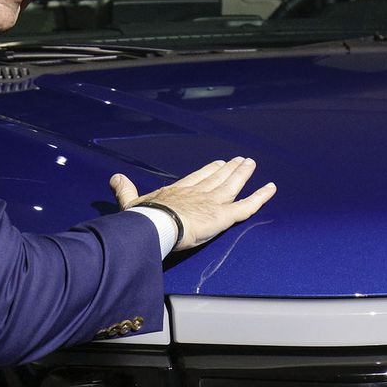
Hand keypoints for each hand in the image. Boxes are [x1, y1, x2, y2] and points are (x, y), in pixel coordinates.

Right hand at [108, 157, 276, 251]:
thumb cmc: (144, 219)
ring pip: (233, 186)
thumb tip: (114, 178)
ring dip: (243, 174)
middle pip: (218, 178)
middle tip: (240, 160)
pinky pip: (247, 206)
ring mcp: (213, 202)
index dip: (209, 170)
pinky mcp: (224, 215)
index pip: (197, 178)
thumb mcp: (131, 203)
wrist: (156, 225)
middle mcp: (198, 193)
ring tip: (252, 164)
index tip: (217, 163)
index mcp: (178, 191)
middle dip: (229, 169)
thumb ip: (125, 191)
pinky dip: (261, 197)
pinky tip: (271, 188)